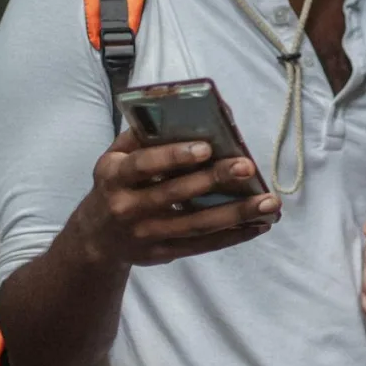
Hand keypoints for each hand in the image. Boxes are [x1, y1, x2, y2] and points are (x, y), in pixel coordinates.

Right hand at [71, 131, 280, 267]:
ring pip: (196, 224)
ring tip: (270, 203)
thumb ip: (144, 134)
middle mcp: (127, 207)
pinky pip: (202, 245)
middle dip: (214, 180)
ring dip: (236, 213)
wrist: (96, 238)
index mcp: (114, 176)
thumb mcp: (117, 156)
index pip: (144, 165)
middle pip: (176, 195)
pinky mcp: (162, 253)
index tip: (206, 147)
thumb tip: (190, 112)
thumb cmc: (118, 184)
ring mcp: (145, 234)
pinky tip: (260, 224)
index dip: (174, 156)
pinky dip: (233, 236)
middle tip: (248, 167)